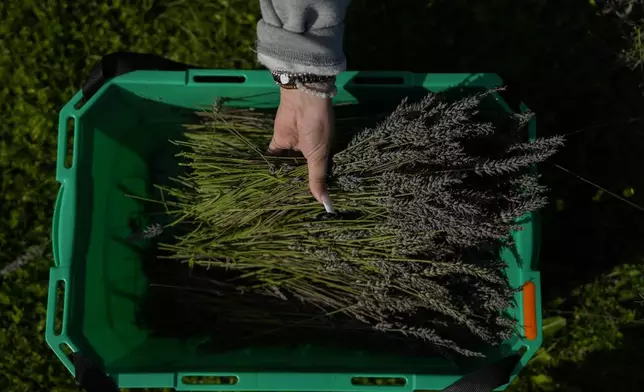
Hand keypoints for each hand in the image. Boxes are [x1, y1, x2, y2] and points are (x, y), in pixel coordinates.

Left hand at [269, 88, 333, 211]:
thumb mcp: (319, 154)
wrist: (303, 101)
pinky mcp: (278, 142)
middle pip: (300, 173)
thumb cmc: (317, 128)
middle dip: (295, 185)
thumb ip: (317, 178)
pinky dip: (269, 165)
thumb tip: (326, 203)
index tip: (307, 206)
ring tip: (276, 197)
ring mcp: (293, 148)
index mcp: (322, 156)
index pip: (317, 177)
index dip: (313, 189)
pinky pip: (273, 156)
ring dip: (282, 177)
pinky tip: (264, 180)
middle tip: (290, 206)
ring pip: (286, 167)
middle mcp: (308, 154)